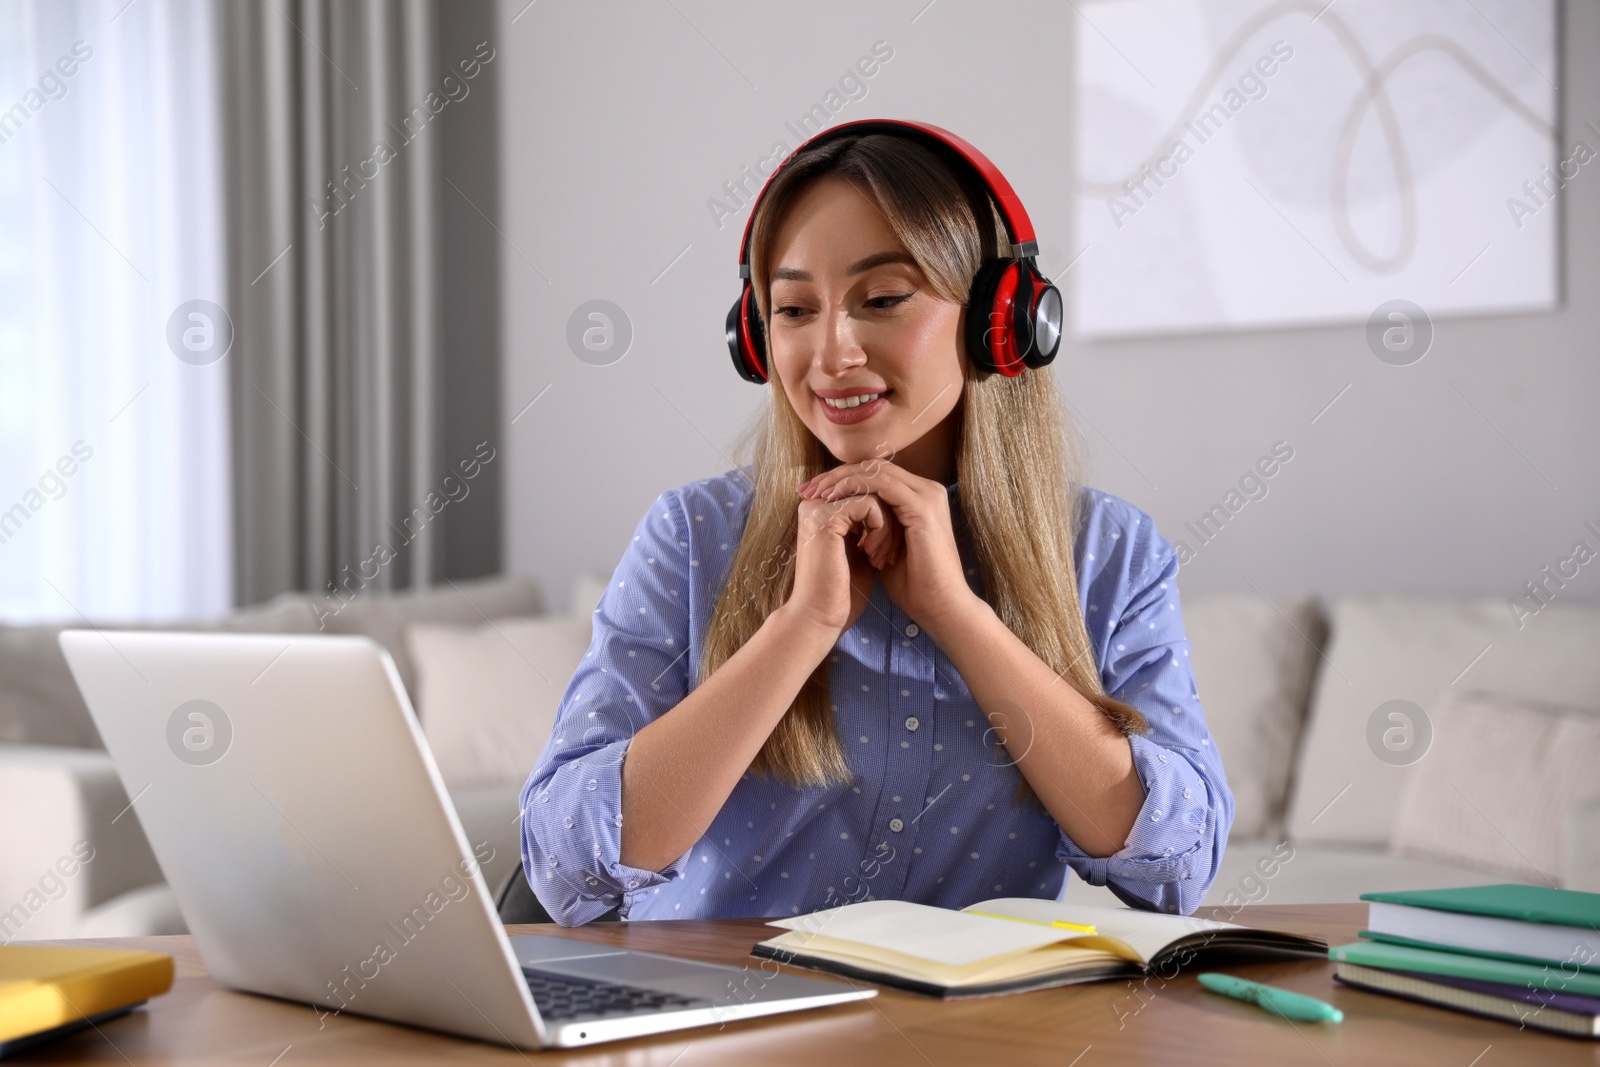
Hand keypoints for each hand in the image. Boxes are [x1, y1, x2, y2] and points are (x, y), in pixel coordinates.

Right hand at [782, 489, 903, 638]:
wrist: (821, 617)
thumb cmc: (841, 593)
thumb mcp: (860, 551)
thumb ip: (870, 526)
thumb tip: (893, 506)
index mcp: (820, 510)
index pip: (865, 495)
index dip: (885, 520)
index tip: (887, 552)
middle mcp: (815, 503)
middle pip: (870, 491)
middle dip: (889, 522)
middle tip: (889, 555)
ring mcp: (817, 506)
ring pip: (873, 494)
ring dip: (888, 527)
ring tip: (880, 558)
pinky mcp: (825, 515)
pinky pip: (870, 503)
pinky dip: (881, 528)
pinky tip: (873, 555)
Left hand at [798, 459, 980, 639]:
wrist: (941, 607)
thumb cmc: (915, 585)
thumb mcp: (885, 547)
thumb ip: (872, 526)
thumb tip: (843, 516)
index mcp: (919, 498)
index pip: (875, 474)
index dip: (841, 480)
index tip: (811, 492)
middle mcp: (926, 490)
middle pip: (873, 466)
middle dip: (835, 475)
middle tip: (806, 488)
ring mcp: (927, 496)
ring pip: (875, 470)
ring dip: (841, 479)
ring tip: (816, 493)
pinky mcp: (922, 507)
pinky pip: (881, 484)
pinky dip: (853, 488)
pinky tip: (833, 499)